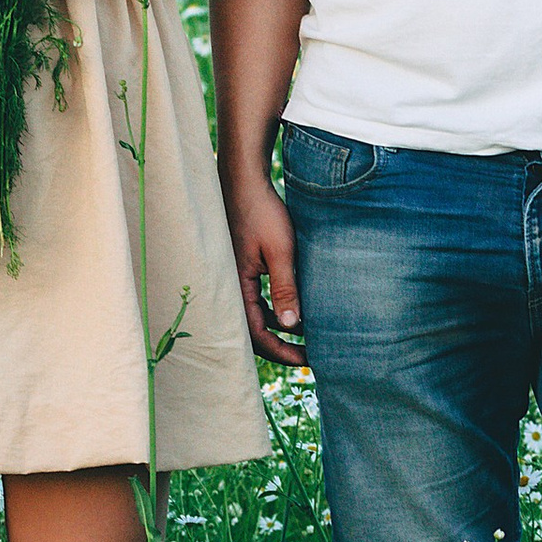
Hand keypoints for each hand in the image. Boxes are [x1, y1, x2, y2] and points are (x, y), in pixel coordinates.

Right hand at [224, 174, 306, 365]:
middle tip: (309, 355)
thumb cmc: (262, 212)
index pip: (258, 334)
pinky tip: (293, 308)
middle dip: (281, 346)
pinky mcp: (242, 268)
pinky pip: (256, 299)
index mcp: (237, 286)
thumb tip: (291, 325)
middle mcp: (232, 286)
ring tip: (306, 335)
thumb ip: (284, 288)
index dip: (283, 352)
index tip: (308, 360)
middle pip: (254, 331)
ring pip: (255, 316)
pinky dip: (273, 309)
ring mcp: (235, 277)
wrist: (245, 181)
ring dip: (278, 328)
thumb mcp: (279, 252)